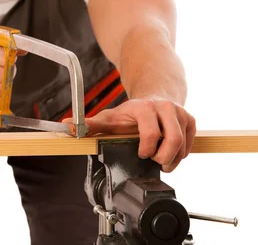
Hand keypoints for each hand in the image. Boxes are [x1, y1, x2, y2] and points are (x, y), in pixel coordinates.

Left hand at [64, 97, 195, 172]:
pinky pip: (191, 142)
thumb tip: (66, 125)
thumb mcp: (110, 118)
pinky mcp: (190, 119)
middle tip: (155, 161)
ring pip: (183, 144)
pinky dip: (182, 153)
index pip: (151, 132)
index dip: (147, 148)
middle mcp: (164, 107)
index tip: (142, 154)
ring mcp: (179, 112)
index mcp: (144, 108)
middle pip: (173, 140)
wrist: (153, 97)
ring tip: (161, 160)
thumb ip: (90, 125)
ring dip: (173, 158)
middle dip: (164, 157)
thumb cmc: (131, 113)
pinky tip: (171, 152)